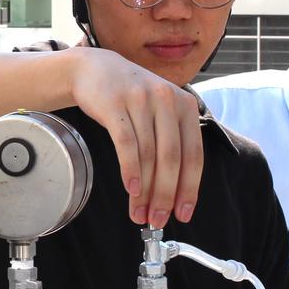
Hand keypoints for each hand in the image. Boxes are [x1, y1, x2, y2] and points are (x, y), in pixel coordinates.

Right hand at [67, 48, 202, 225]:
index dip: (190, 188)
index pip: (194, 155)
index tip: (184, 213)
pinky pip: (127, 143)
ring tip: (139, 213)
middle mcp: (168, 101)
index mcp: (186, 106)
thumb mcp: (161, 111)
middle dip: (166, 195)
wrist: (94, 69)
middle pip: (172, 158)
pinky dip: (130, 170)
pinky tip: (131, 190)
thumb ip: (173, 142)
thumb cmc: (132, 98)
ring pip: (149, 155)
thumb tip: (176, 192)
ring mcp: (142, 100)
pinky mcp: (116, 103)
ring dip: (144, 190)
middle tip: (158, 219)